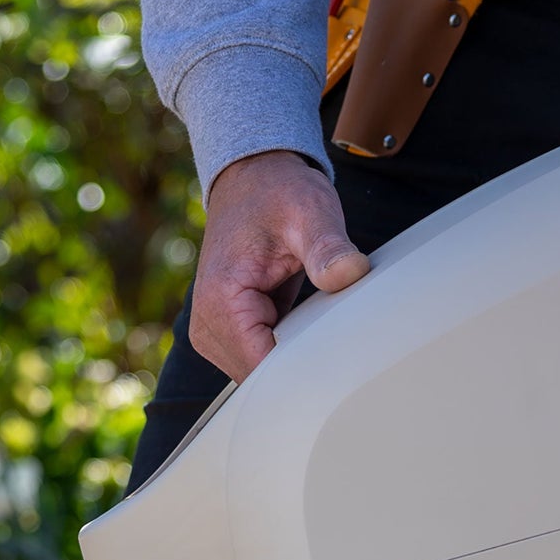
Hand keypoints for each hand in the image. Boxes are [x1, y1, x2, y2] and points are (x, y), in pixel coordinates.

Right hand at [190, 150, 369, 379]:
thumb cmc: (278, 192)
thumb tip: (351, 272)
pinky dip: (289, 355)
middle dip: (302, 369)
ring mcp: (215, 335)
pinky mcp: (229, 337)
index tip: (342, 371)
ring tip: (322, 332)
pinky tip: (309, 334)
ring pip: (264, 379)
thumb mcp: (309, 211)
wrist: (253, 178)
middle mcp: (208, 326)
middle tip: (342, 348)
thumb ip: (328, 247)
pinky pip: (264, 365)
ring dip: (295, 363)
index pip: (263, 371)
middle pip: (263, 382)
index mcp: (221, 302)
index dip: (304, 374)